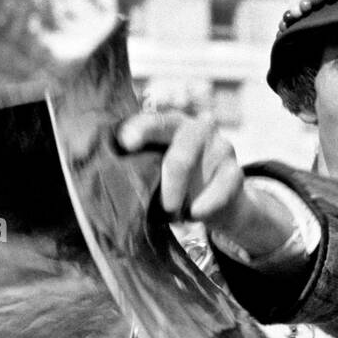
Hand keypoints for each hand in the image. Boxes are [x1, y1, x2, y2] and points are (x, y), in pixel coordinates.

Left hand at [116, 112, 294, 254]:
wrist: (217, 202)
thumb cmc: (176, 183)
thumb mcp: (157, 172)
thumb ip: (139, 168)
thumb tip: (101, 181)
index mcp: (172, 124)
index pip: (155, 122)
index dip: (140, 130)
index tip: (126, 144)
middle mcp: (198, 129)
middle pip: (180, 151)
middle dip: (168, 182)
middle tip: (162, 206)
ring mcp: (220, 148)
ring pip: (198, 169)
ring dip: (182, 197)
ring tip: (174, 215)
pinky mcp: (236, 172)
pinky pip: (222, 190)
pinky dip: (206, 205)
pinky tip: (196, 214)